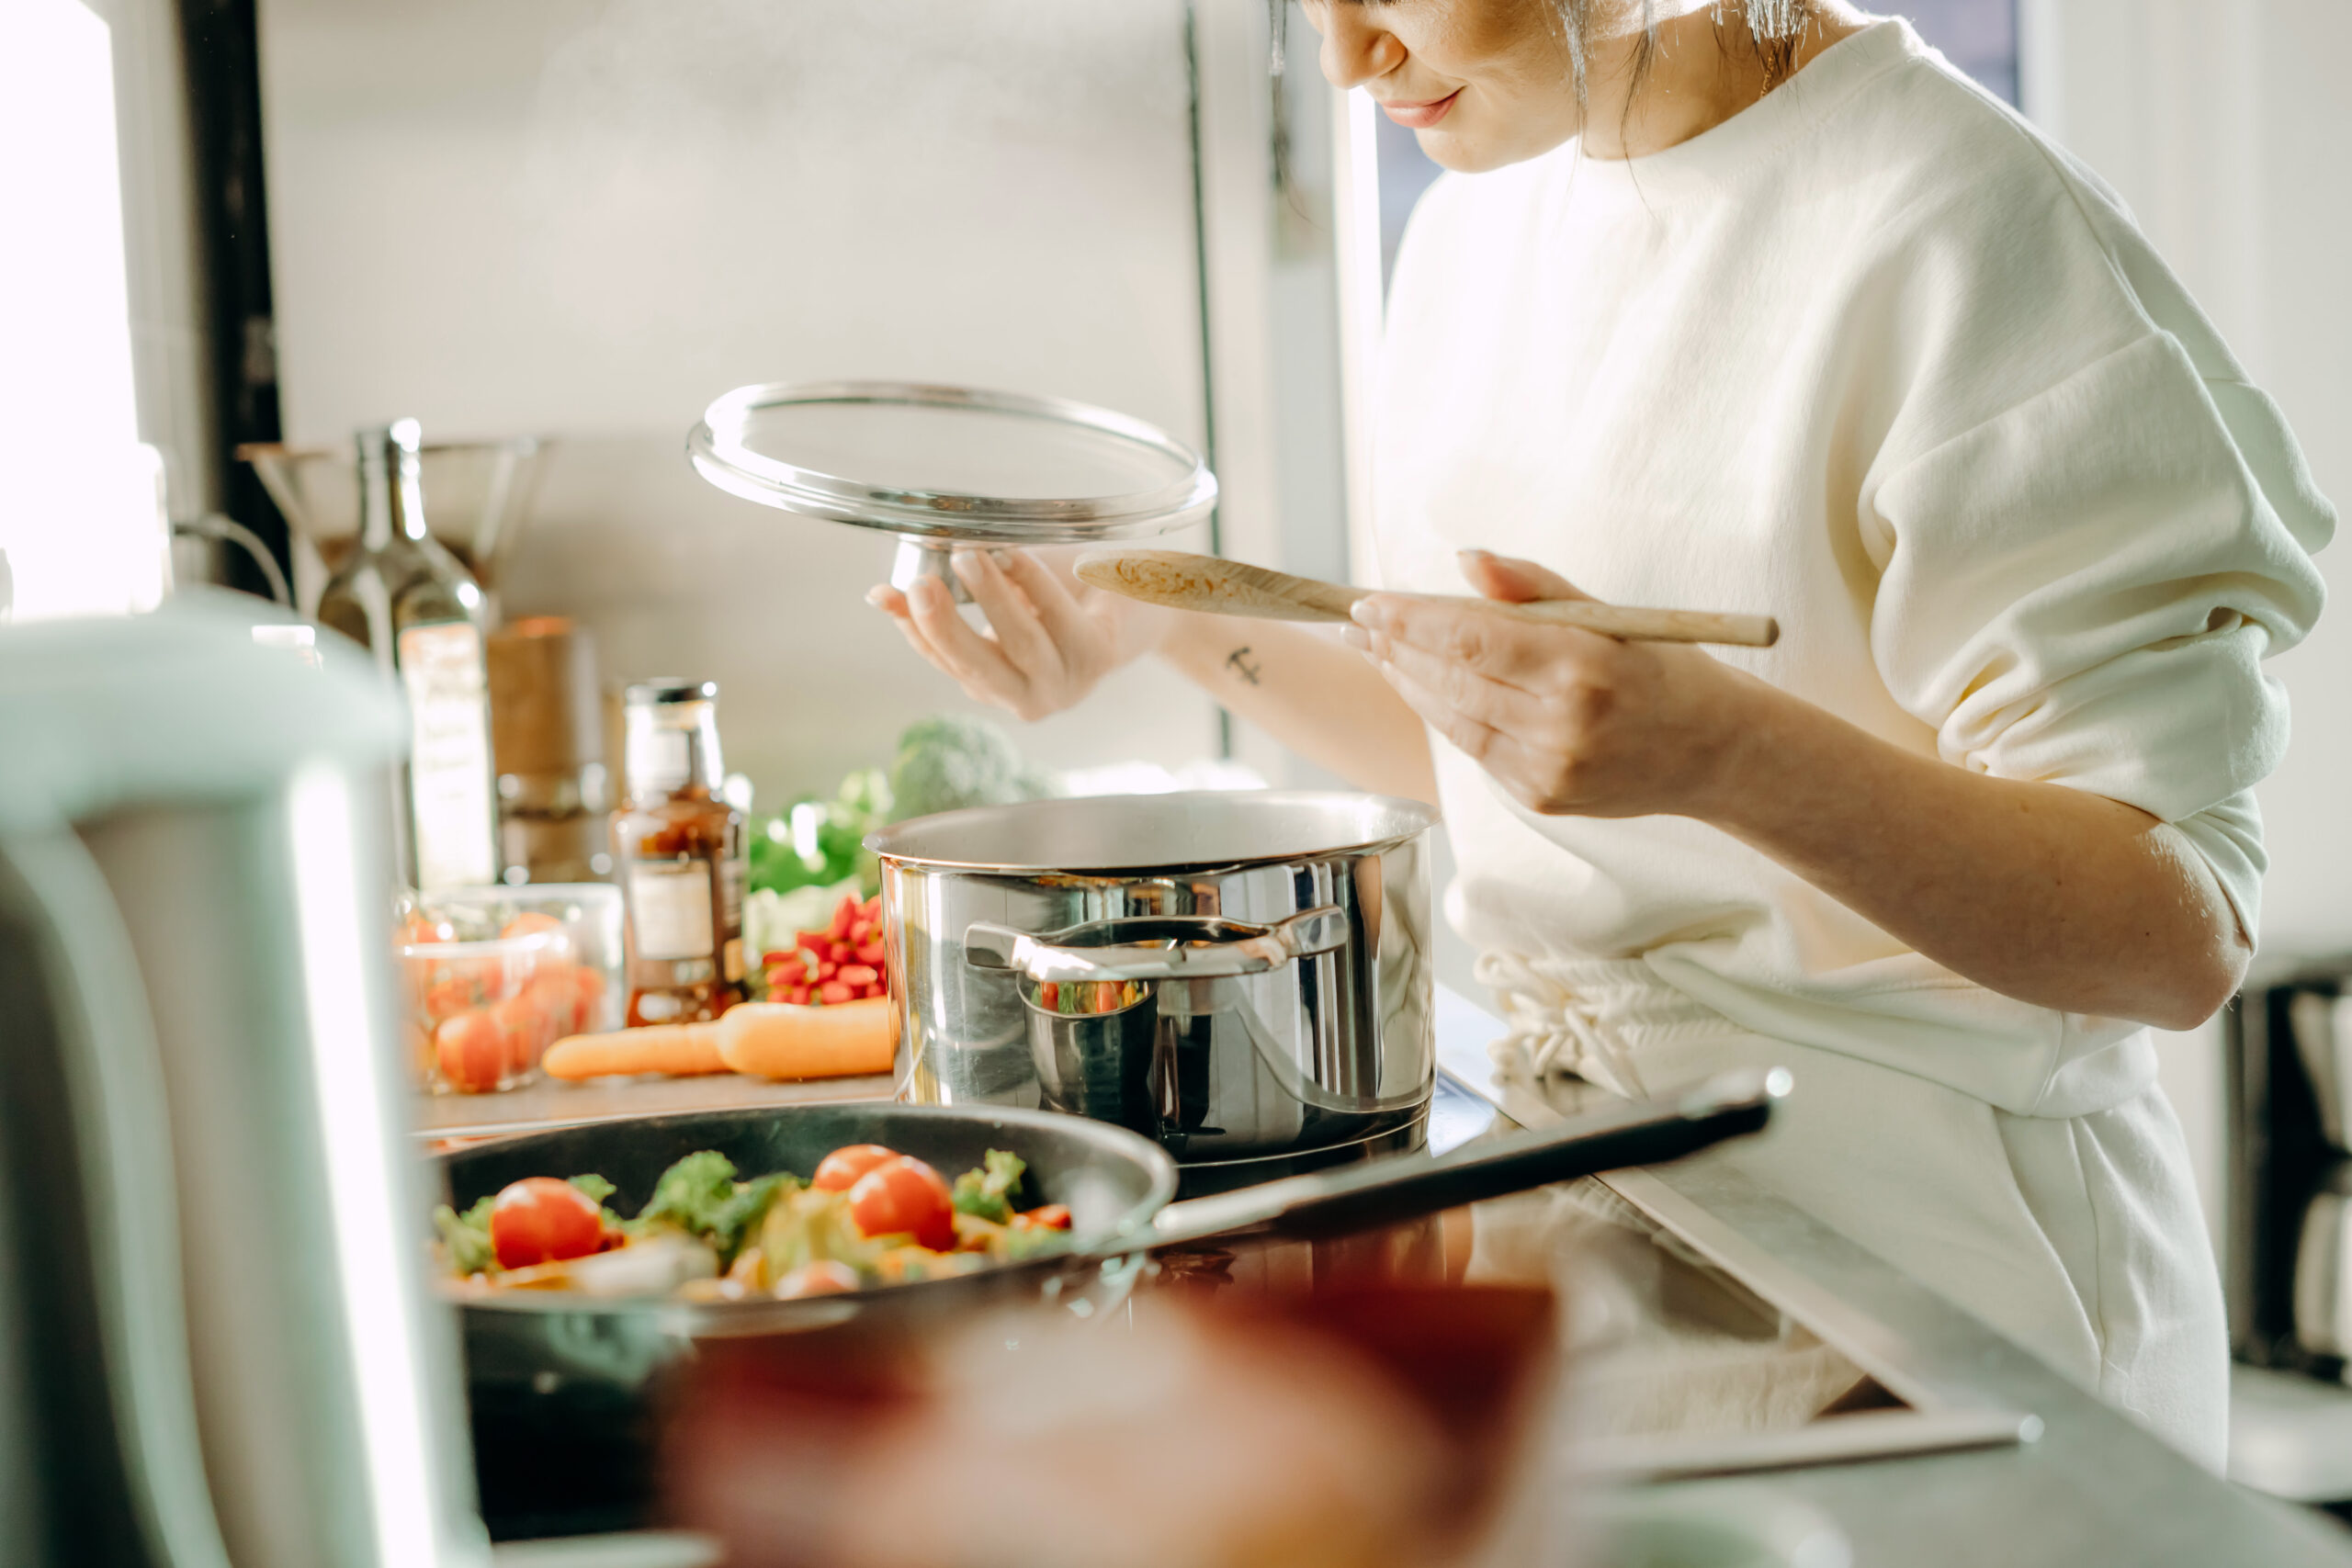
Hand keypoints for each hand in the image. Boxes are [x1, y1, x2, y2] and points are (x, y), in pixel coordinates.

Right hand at [866, 547, 1175, 721]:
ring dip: (987, 597)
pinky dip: (1030, 580)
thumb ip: (962, 590)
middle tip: (919, 584)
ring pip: (1017, 641)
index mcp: (996, 685)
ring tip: (965, 556)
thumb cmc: (1067, 594)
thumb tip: (899, 574)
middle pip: (975, 667)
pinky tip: (1011, 553)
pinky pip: (1056, 615)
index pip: (944, 661)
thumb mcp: (1007, 592)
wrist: (1141, 596)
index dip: (912, 629)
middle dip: (942, 626)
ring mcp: (1065, 682)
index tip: (883, 594)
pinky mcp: (1097, 657)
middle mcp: (1028, 696)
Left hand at [1343, 550, 1763, 818]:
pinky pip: (1476, 750)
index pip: (1471, 639)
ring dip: (1408, 682)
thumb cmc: (1661, 669)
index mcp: (1582, 665)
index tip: (1370, 602)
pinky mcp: (1541, 797)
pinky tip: (1424, 688)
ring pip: (1453, 720)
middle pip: (1451, 681)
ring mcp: (1549, 769)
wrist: (1715, 752)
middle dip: (1395, 648)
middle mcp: (1563, 724)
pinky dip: (1446, 716)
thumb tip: (1462, 560)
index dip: (1411, 620)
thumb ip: (1532, 585)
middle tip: (1357, 622)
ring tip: (1376, 651)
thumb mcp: (1611, 613)